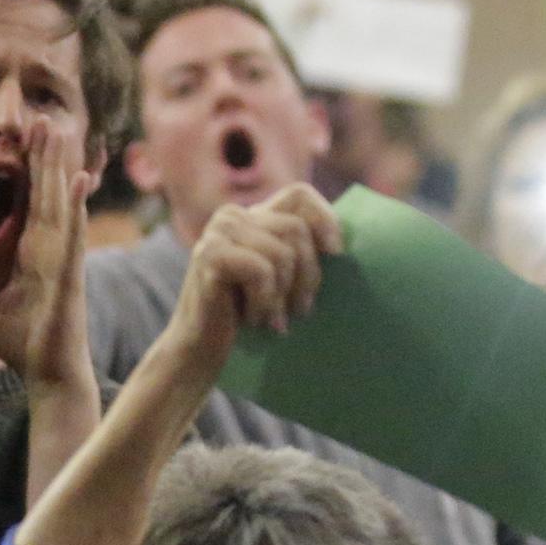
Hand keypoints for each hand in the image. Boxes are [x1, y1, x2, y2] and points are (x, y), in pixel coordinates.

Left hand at [0, 123, 94, 386]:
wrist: (48, 373)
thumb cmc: (21, 345)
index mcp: (33, 255)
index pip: (30, 203)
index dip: (29, 171)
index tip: (24, 140)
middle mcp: (51, 250)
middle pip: (46, 193)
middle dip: (43, 157)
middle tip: (40, 119)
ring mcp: (63, 260)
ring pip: (60, 203)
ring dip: (59, 168)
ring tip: (57, 133)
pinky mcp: (70, 274)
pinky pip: (73, 234)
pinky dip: (77, 207)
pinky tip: (79, 181)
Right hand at [162, 184, 340, 378]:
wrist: (202, 350)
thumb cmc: (250, 317)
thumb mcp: (284, 278)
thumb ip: (302, 252)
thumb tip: (343, 248)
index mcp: (254, 216)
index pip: (300, 195)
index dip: (325, 218)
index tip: (337, 255)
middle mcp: (233, 216)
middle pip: (296, 229)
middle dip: (307, 275)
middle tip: (299, 310)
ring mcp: (218, 232)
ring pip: (282, 253)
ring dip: (283, 295)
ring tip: (273, 319)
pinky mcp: (209, 255)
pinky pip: (261, 271)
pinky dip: (264, 301)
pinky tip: (252, 319)